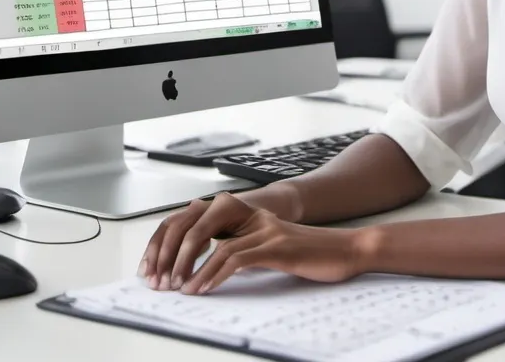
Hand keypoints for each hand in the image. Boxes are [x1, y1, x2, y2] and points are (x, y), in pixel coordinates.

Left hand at [139, 193, 372, 293]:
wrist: (349, 250)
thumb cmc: (312, 255)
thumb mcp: (272, 249)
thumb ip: (245, 249)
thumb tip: (213, 263)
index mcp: (250, 216)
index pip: (199, 219)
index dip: (172, 240)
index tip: (155, 267)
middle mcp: (254, 217)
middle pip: (200, 226)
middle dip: (174, 254)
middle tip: (159, 280)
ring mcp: (265, 230)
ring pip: (216, 243)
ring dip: (191, 268)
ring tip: (177, 289)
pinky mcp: (276, 246)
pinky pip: (236, 257)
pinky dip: (214, 274)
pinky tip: (203, 289)